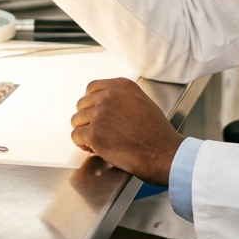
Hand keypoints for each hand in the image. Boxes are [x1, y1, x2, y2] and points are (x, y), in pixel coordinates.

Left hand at [70, 78, 184, 186]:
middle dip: (87, 118)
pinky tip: (94, 148)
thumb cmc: (157, 132)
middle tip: (98, 130)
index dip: (91, 102)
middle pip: (82, 104)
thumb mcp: (143, 102)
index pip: (92, 88)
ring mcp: (100, 114)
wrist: (162, 152)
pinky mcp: (94, 134)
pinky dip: (82, 144)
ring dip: (84, 131)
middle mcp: (109, 96)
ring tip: (97, 141)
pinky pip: (76, 136)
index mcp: (122, 86)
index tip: (94, 112)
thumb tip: (106, 104)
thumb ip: (123, 98)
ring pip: (76, 120)